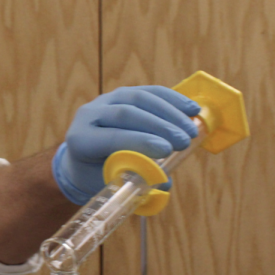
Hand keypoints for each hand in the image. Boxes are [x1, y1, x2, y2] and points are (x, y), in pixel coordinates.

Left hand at [53, 86, 200, 204]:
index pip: (111, 136)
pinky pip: (148, 91)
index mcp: (81, 140)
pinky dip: (171, 99)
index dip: (140, 141)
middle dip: (159, 126)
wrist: (84, 158)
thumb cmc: (99, 175)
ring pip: (138, 98)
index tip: (167, 151)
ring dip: (169, 112)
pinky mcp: (121, 93)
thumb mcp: (111, 183)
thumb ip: (135, 181)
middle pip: (125, 113)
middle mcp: (88, 115)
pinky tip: (192, 110)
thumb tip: (164, 181)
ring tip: (192, 129)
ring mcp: (105, 100)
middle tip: (184, 142)